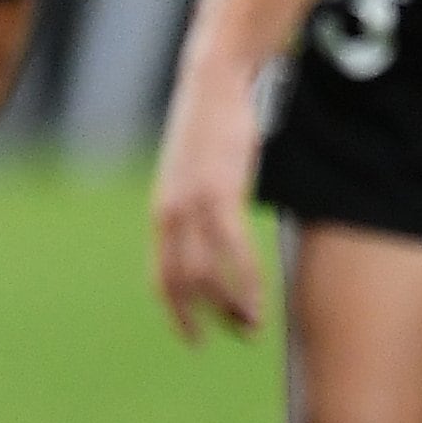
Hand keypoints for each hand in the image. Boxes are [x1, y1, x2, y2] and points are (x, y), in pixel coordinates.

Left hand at [149, 47, 268, 341]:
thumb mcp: (196, 175)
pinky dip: (246, 282)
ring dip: (231, 307)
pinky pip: (233, 252)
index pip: (162, 277)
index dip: (177, 312)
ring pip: (206, 275)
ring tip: (253, 326)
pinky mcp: (218, 194)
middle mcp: (169, 215)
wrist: (212, 85)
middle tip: (238, 335)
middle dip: (208, 318)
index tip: (194, 338)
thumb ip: (198, 206)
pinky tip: (259, 300)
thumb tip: (215, 231)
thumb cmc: (210, 130)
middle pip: (182, 284)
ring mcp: (191, 206)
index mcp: (162, 214)